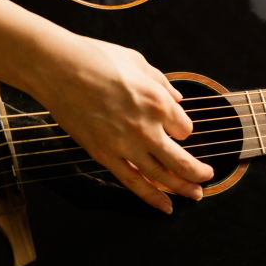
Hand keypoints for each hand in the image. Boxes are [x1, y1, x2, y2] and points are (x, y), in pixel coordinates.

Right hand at [27, 34, 214, 212]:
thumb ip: (162, 83)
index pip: (185, 127)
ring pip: (160, 176)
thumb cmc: (98, 59)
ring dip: (181, 188)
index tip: (177, 128)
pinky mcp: (103, 155)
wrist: (58, 68)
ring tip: (195, 195)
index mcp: (158, 102)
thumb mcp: (139, 62)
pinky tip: (165, 206)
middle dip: (198, 172)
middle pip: (181, 160)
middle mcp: (146, 127)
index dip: (183, 129)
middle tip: (208, 177)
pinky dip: (151, 197)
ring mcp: (125, 145)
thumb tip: (178, 97)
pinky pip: (133, 182)